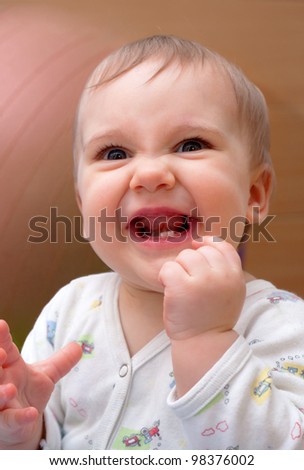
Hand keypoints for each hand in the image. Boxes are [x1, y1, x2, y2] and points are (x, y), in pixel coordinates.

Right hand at [0, 320, 81, 448]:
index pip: (4, 347)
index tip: (2, 325)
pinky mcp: (4, 424)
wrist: (18, 426)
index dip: (1, 337)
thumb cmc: (26, 394)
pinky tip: (32, 413)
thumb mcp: (46, 375)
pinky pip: (9, 421)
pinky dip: (19, 418)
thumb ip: (62, 361)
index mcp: (10, 365)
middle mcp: (0, 382)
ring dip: (0, 394)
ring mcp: (0, 404)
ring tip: (11, 389)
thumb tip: (80, 346)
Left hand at [159, 237, 245, 395]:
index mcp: (235, 276)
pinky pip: (168, 268)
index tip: (198, 253)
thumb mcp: (230, 291)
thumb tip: (204, 240)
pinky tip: (170, 291)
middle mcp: (222, 276)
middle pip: (199, 251)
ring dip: (178, 270)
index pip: (222, 246)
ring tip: (181, 290)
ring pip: (183, 256)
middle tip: (189, 285)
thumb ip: (223, 268)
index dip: (208, 245)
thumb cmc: (212, 317)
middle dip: (190, 264)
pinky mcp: (182, 287)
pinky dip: (165, 278)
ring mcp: (202, 280)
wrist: (203, 344)